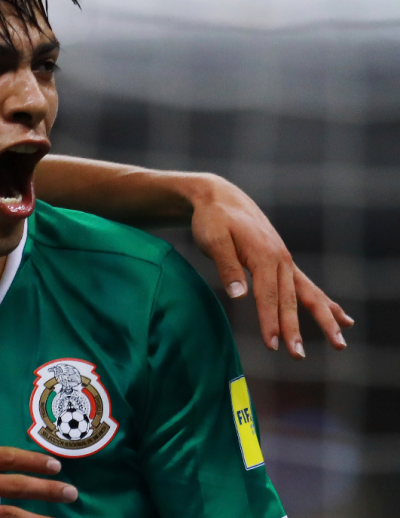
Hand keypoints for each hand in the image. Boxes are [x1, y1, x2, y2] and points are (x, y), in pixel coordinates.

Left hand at [187, 174, 353, 357]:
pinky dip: (325, 303)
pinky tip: (342, 318)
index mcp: (264, 255)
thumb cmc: (213, 219)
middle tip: (298, 356)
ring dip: (323, 319)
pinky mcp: (284, 263)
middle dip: (295, 329)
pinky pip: (308, 287)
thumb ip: (227, 267)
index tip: (272, 345)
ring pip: (307, 295)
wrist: (222, 199)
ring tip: (340, 343)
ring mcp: (285, 262)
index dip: (270, 321)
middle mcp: (281, 260)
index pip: (267, 296)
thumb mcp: (213, 239)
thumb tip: (240, 296)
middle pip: (290, 300)